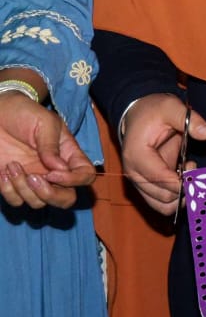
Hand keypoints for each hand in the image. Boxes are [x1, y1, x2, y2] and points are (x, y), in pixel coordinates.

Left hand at [0, 92, 95, 208]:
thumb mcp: (45, 123)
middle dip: (51, 195)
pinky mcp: (13, 184)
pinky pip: (16, 201)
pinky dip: (9, 191)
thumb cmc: (24, 113)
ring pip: (39, 203)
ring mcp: (33, 179)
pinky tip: (5, 171)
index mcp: (68, 155)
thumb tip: (59, 169)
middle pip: (66, 199)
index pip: (86, 176)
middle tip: (34, 178)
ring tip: (13, 165)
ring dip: (24, 189)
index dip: (75, 181)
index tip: (53, 173)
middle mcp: (53, 172)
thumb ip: (52, 146)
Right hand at [120, 93, 205, 215]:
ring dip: (183, 196)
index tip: (197, 170)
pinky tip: (186, 173)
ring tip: (191, 171)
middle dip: (185, 189)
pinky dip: (179, 195)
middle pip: (163, 199)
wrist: (138, 114)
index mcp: (137, 156)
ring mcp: (141, 182)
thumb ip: (190, 120)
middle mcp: (135, 174)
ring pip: (163, 206)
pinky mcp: (149, 184)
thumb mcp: (171, 107)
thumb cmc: (153, 110)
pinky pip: (164, 201)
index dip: (182, 182)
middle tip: (196, 168)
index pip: (159, 179)